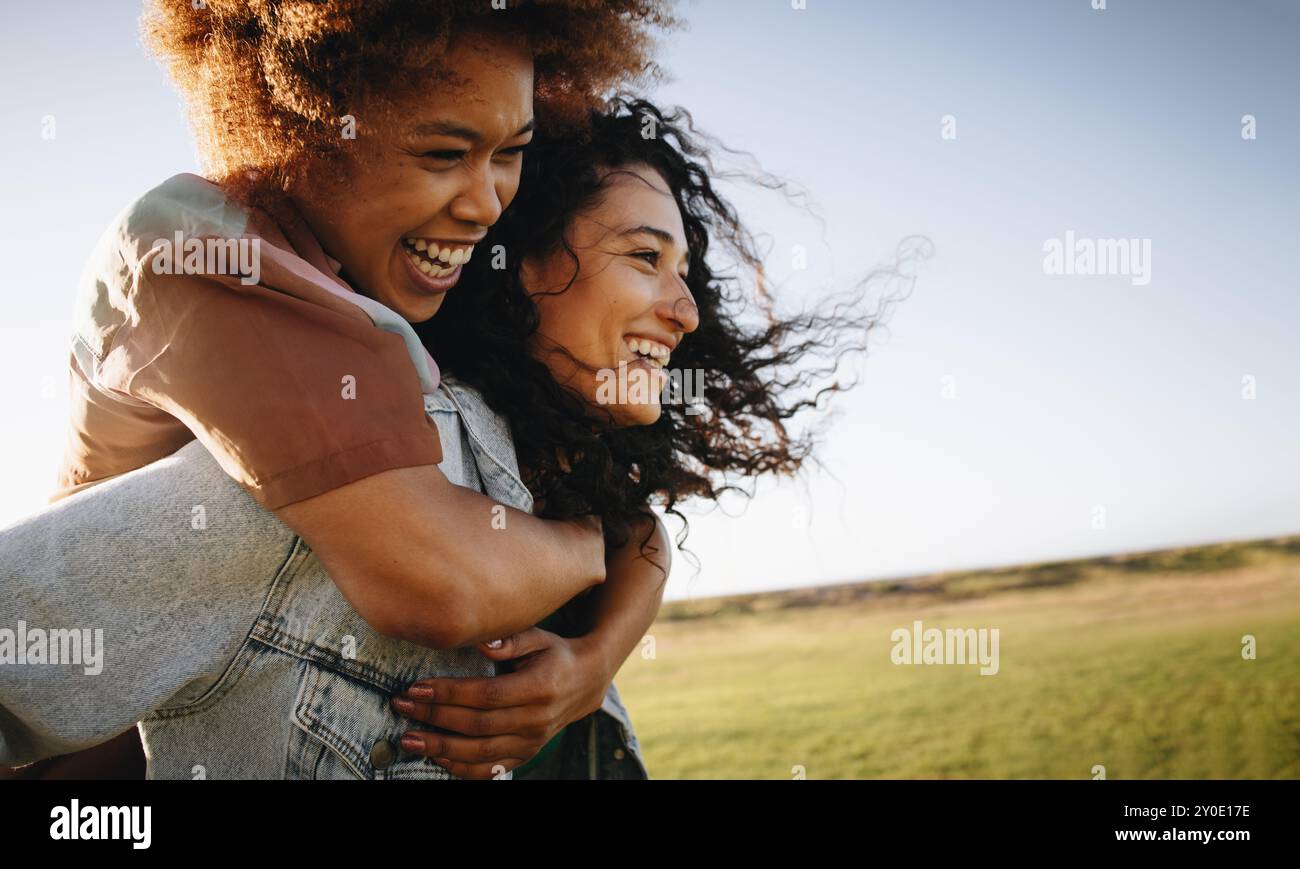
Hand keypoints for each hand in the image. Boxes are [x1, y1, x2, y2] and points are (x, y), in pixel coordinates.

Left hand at [390, 626, 613, 778]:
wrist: (585, 682)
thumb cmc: (553, 654)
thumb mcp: (538, 637)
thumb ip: (511, 639)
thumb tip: (481, 641)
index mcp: (538, 687)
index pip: (487, 694)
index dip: (449, 694)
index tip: (416, 688)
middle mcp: (536, 719)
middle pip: (478, 725)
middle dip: (435, 718)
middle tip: (401, 707)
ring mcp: (532, 742)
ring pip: (480, 752)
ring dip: (440, 748)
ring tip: (408, 739)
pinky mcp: (527, 754)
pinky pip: (490, 769)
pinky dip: (461, 768)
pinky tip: (436, 758)